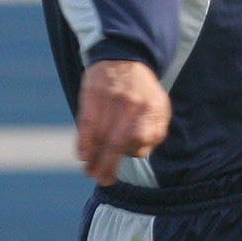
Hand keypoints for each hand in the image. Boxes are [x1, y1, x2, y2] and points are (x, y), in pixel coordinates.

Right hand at [76, 58, 171, 185]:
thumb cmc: (142, 92)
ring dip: (94, 158)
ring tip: (90, 172)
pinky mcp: (92, 95)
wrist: (124, 59)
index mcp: (152, 108)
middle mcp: (132, 104)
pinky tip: (82, 156)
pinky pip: (86, 123)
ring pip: (100, 135)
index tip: (125, 159)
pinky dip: (83, 142)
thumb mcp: (159, 108)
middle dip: (109, 166)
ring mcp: (110, 99)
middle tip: (103, 180)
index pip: (142, 137)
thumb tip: (140, 153)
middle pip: (118, 141)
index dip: (133, 151)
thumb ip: (154, 131)